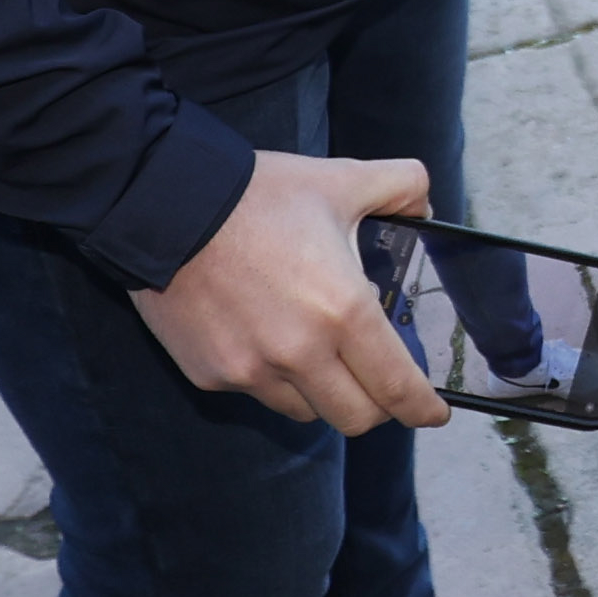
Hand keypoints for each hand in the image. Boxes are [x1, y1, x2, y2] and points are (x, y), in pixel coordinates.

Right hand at [128, 149, 446, 433]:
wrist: (164, 204)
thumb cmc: (257, 194)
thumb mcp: (341, 178)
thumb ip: (403, 187)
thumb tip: (426, 210)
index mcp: (343, 311)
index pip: (396, 387)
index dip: (422, 409)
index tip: (434, 413)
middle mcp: (299, 353)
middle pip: (356, 418)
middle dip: (378, 406)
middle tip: (380, 383)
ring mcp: (251, 370)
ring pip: (306, 411)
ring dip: (323, 393)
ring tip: (320, 353)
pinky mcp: (211, 375)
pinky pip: (258, 393)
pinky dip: (273, 378)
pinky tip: (267, 338)